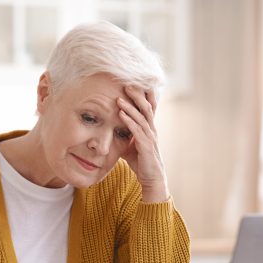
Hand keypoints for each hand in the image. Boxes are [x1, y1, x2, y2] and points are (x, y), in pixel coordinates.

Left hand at [117, 86, 169, 202]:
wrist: (151, 179)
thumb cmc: (141, 163)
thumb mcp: (130, 147)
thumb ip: (124, 137)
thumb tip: (111, 131)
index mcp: (149, 129)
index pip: (148, 108)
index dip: (143, 95)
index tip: (133, 83)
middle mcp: (152, 130)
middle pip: (146, 108)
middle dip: (137, 95)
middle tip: (126, 83)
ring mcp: (150, 138)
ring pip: (142, 118)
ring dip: (130, 107)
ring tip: (120, 97)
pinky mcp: (146, 147)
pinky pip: (137, 131)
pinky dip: (129, 121)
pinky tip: (121, 114)